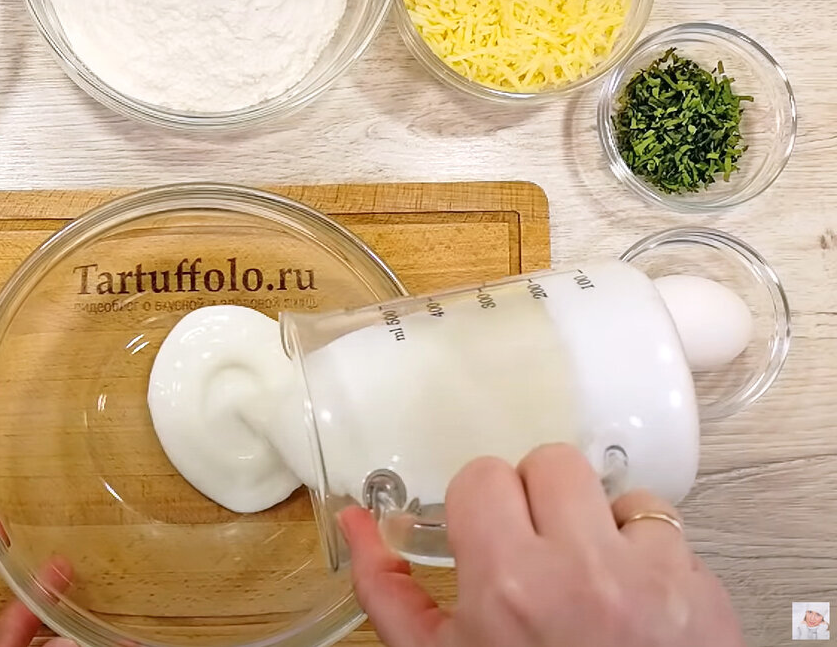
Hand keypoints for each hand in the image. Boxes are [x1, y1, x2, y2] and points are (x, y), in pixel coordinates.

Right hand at [341, 443, 744, 646]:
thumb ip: (388, 590)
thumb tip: (357, 524)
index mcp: (509, 586)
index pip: (483, 476)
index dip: (480, 505)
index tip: (486, 533)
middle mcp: (583, 573)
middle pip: (551, 461)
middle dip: (536, 497)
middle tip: (533, 544)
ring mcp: (651, 579)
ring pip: (616, 489)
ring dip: (596, 522)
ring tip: (585, 573)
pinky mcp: (702, 592)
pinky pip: (668, 531)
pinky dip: (645, 555)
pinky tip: (628, 596)